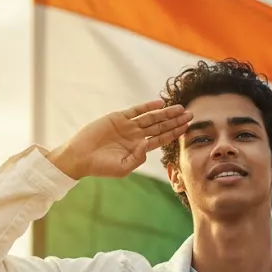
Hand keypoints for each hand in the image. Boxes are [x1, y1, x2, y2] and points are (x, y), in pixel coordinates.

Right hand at [48, 100, 192, 179]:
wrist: (80, 157)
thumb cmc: (101, 166)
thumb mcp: (123, 168)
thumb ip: (137, 159)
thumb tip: (148, 146)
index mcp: (138, 148)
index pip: (160, 139)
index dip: (174, 133)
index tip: (187, 128)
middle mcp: (135, 135)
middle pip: (160, 126)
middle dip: (175, 121)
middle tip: (191, 115)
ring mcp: (127, 126)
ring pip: (151, 117)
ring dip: (165, 113)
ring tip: (180, 108)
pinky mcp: (118, 118)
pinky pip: (135, 111)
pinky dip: (147, 107)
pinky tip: (159, 104)